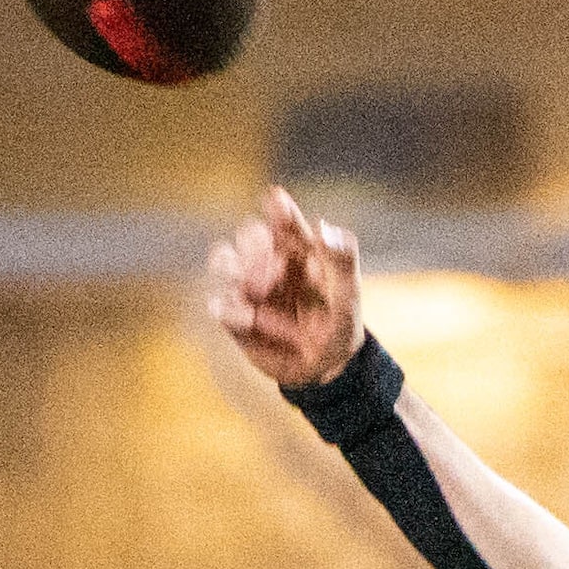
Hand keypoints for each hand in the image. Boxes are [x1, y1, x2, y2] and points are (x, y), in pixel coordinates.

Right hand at [207, 187, 365, 388]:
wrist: (324, 368)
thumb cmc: (340, 325)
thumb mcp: (347, 297)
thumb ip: (342, 262)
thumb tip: (324, 226)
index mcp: (299, 251)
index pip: (285, 221)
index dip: (279, 208)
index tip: (277, 200)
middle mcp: (269, 262)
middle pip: (248, 234)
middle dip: (255, 246)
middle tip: (274, 270)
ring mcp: (249, 288)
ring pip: (223, 259)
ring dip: (233, 268)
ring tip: (255, 290)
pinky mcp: (235, 316)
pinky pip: (220, 303)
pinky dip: (230, 309)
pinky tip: (251, 319)